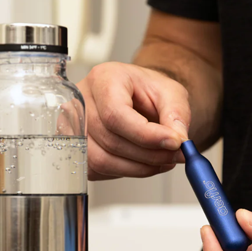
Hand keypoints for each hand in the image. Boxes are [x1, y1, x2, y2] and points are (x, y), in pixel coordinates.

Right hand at [77, 62, 189, 180]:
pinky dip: (128, 171)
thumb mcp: (171, 92)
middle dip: (149, 154)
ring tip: (164, 160)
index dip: (146, 135)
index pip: (115, 114)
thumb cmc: (148, 91)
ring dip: (140, 167)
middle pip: (111, 139)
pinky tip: (145, 163)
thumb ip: (176, 113)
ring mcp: (74, 127)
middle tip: (176, 155)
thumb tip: (177, 139)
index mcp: (103, 79)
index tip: (174, 143)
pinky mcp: (77, 149)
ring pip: (103, 160)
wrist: (138, 98)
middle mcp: (82, 102)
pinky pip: (99, 170)